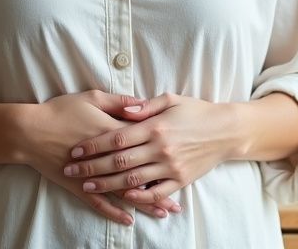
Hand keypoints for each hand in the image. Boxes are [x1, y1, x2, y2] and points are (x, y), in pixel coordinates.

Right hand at [19, 90, 182, 224]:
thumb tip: (142, 104)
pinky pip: (100, 202)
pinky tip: (128, 219)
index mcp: (113, 132)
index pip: (144, 143)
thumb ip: (119, 101)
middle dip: (161, 187)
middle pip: (140, 173)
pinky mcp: (79, 185)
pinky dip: (114, 212)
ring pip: (124, 192)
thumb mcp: (91, 97)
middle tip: (179, 201)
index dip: (162, 153)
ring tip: (163, 212)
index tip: (182, 160)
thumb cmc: (60, 110)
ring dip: (144, 203)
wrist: (29, 131)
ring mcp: (93, 174)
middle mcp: (107, 157)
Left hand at [65, 92, 237, 204]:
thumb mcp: (170, 99)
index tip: (76, 150)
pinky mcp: (180, 181)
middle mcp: (161, 148)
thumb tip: (123, 110)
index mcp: (155, 127)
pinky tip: (122, 197)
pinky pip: (155, 193)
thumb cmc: (196, 111)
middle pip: (119, 161)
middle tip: (71, 171)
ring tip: (87, 187)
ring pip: (132, 179)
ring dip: (107, 185)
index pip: (117, 138)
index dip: (94, 145)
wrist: (226, 131)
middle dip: (92, 167)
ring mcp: (170, 167)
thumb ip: (144, 106)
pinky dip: (137, 197)